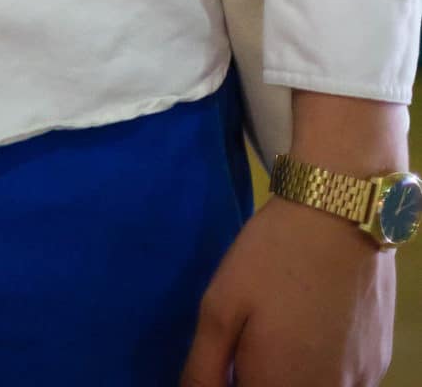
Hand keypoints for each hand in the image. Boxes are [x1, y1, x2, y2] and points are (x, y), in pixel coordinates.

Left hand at [180, 197, 394, 385]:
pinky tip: (316, 324)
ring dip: (293, 372)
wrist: (340, 213)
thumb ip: (204, 368)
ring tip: (286, 324)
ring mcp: (359, 383)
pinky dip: (325, 365)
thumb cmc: (272, 257)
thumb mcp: (220, 307)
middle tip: (255, 335)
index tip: (228, 356)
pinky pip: (345, 380)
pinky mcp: (377, 362)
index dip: (232, 379)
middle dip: (262, 375)